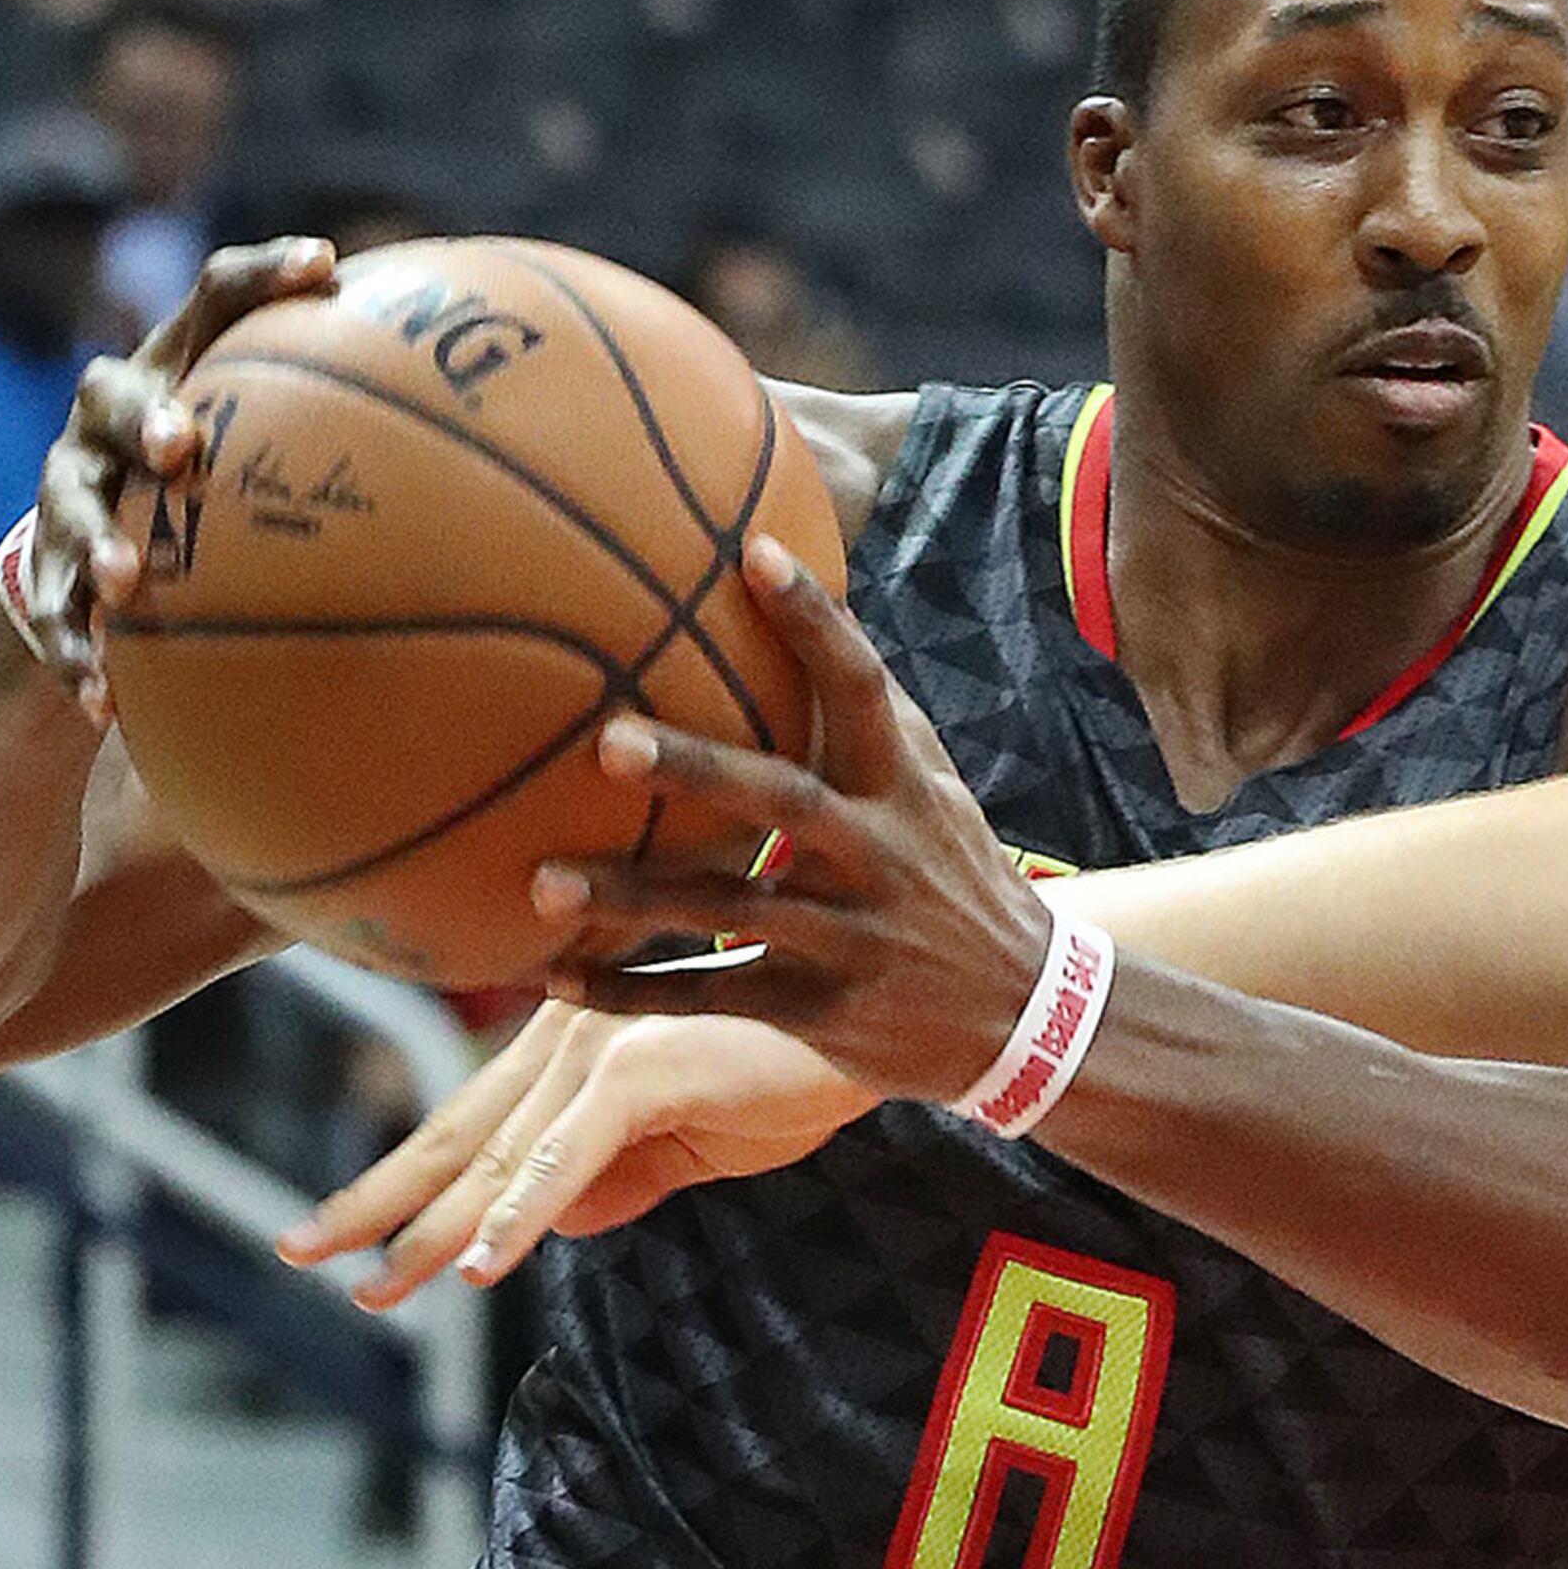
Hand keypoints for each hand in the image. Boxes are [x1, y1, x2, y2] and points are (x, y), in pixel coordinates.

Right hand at [28, 239, 336, 720]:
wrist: (89, 552)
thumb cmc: (219, 483)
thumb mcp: (278, 446)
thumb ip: (365, 428)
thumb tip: (519, 439)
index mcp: (176, 366)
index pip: (217, 298)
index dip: (265, 275)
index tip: (327, 265)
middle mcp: (110, 417)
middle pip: (111, 393)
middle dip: (145, 417)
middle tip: (180, 445)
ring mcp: (67, 486)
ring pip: (68, 502)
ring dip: (95, 539)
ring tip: (126, 584)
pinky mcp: (39, 565)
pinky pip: (46, 611)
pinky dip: (72, 654)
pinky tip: (103, 704)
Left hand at [277, 998, 876, 1304]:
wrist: (881, 1018)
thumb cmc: (794, 1064)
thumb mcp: (692, 1141)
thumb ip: (620, 1177)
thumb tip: (551, 1227)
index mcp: (574, 1048)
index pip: (469, 1129)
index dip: (398, 1187)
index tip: (335, 1239)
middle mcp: (570, 1036)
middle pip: (458, 1136)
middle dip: (376, 1202)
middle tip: (298, 1252)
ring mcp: (602, 1045)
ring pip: (499, 1159)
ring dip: (436, 1229)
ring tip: (377, 1282)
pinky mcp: (645, 1066)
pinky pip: (567, 1157)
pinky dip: (520, 1214)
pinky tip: (480, 1266)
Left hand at [531, 537, 1054, 1107]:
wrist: (1025, 1016)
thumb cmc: (957, 880)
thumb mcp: (938, 796)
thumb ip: (881, 720)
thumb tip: (823, 610)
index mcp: (906, 789)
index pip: (863, 689)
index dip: (815, 622)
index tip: (754, 552)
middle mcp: (880, 854)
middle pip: (785, 800)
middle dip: (699, 769)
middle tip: (609, 739)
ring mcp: (851, 936)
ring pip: (732, 910)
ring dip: (635, 898)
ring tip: (543, 879)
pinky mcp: (822, 1010)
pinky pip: (713, 998)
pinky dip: (633, 992)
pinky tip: (557, 981)